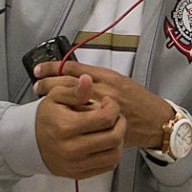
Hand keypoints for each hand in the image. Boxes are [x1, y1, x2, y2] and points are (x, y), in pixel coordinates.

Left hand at [34, 60, 173, 149]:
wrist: (155, 120)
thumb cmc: (138, 101)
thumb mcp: (121, 81)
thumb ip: (98, 79)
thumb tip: (74, 76)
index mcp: (107, 77)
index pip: (73, 68)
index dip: (53, 67)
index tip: (39, 70)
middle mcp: (103, 90)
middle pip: (67, 83)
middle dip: (48, 84)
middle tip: (36, 86)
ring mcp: (101, 109)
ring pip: (70, 100)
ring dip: (53, 99)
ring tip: (42, 98)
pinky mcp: (101, 124)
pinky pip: (79, 118)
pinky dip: (67, 115)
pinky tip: (58, 114)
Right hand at [35, 73, 126, 179]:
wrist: (29, 142)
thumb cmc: (46, 119)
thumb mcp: (55, 97)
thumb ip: (75, 89)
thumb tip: (87, 80)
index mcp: (67, 127)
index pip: (105, 118)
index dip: (113, 107)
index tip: (108, 103)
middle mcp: (72, 148)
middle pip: (114, 137)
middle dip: (120, 122)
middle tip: (114, 116)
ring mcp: (76, 163)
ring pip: (115, 154)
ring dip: (119, 139)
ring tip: (111, 129)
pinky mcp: (79, 173)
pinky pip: (108, 166)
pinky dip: (112, 153)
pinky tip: (106, 142)